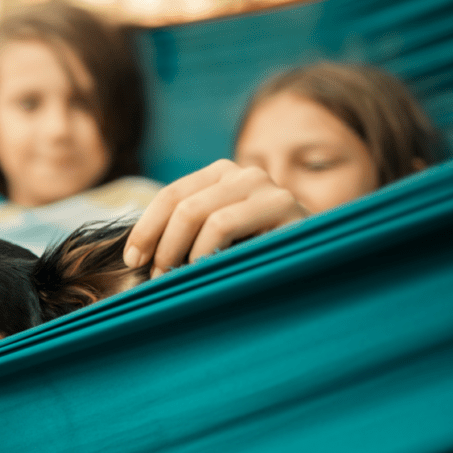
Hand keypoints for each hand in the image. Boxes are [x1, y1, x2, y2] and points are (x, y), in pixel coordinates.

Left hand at [123, 160, 309, 277]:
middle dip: (160, 244)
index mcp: (221, 175)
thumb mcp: (217, 241)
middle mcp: (244, 173)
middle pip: (181, 204)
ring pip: (200, 214)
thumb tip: (135, 253)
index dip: (146, 228)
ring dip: (180, 252)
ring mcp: (267, 187)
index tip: (133, 259)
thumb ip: (186, 234)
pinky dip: (206, 252)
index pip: (170, 196)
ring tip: (178, 279)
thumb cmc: (259, 258)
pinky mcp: (285, 207)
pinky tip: (206, 272)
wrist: (318, 264)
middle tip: (156, 278)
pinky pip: (225, 225)